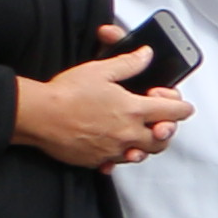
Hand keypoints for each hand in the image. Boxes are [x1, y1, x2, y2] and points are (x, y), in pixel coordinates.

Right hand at [18, 51, 183, 166]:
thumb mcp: (100, 70)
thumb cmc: (65, 93)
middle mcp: (128, 133)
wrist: (37, 115)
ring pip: (144, 154)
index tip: (172, 101)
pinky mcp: (98, 160)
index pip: (176, 112)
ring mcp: (114, 149)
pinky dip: (121, 156)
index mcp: (134, 110)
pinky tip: (114, 146)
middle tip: (156, 119)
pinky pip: (118, 163)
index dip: (179, 105)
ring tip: (136, 131)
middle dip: (166, 128)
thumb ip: (129, 63)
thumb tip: (146, 55)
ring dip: (146, 144)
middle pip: (164, 138)